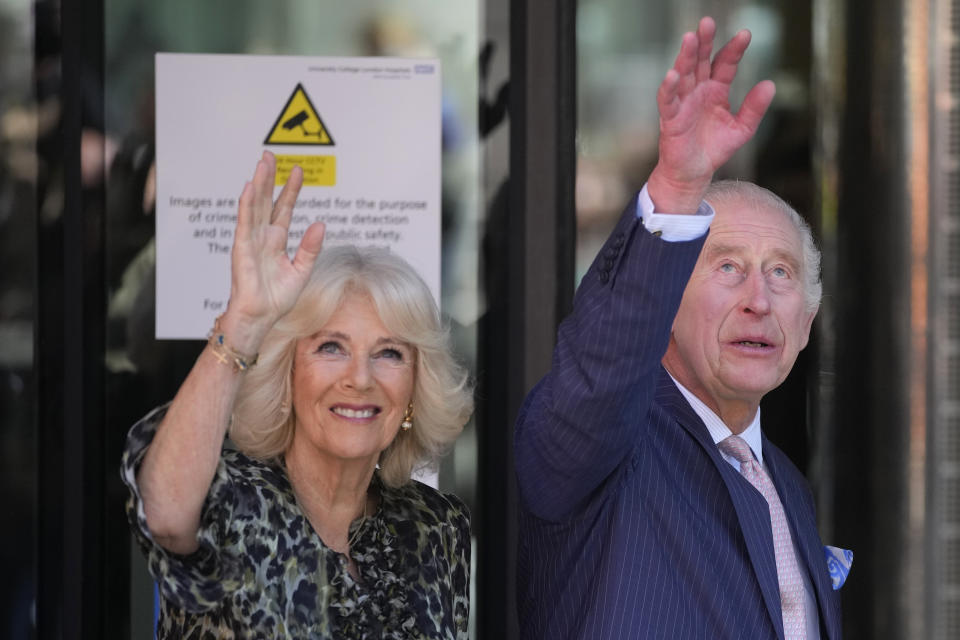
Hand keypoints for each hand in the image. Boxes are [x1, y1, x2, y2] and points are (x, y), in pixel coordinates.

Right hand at [223, 151, 325, 348]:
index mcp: (277, 240)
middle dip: (269, 178)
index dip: (290, 189)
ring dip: (257, 185)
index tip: (298, 170)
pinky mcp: (242, 249)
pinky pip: (244, 224)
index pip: (283, 208)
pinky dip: (246, 206)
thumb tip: (321, 224)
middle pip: (266, 201)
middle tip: (270, 154)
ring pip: (254, 206)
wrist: (261, 317)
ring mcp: (251, 241)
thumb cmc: (278, 298)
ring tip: (262, 163)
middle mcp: (262, 237)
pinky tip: (248, 189)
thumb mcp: (302, 270)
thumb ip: (310, 248)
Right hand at [647, 17, 774, 212]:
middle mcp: (698, 92)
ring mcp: (683, 103)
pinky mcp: (671, 119)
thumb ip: (754, 108)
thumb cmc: (714, 149)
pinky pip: (668, 101)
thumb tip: (770, 84)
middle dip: (703, 42)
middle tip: (707, 22)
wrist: (695, 173)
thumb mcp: (742, 129)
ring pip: (683, 75)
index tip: (745, 35)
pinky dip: (669, 88)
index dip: (733, 50)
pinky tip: (673, 74)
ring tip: (689, 38)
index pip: (724, 64)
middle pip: (700, 61)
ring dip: (685, 57)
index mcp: (716, 91)